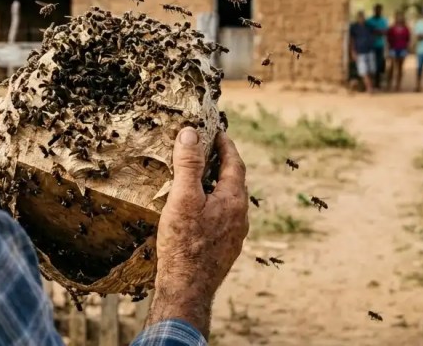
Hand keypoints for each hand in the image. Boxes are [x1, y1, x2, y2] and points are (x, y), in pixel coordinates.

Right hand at [147, 128, 248, 337]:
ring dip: (217, 186)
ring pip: (229, 202)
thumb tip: (190, 134)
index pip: (235, 163)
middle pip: (234, 182)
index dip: (225, 145)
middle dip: (221, 164)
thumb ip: (187, 164)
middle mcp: (240, 217)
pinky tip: (196, 212)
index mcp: (233, 200)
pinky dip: (212, 206)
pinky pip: (222, 219)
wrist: (187, 290)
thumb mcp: (183, 198)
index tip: (217, 132)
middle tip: (206, 151)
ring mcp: (234, 235)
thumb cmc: (184, 244)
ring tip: (199, 179)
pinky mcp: (225, 250)